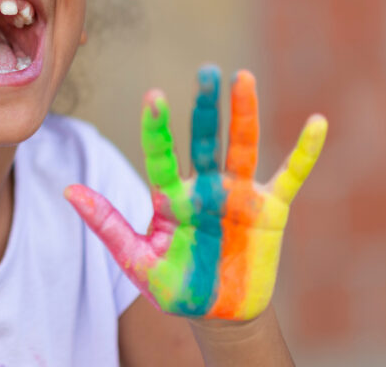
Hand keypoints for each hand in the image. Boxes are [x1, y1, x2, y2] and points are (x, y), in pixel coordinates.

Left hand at [65, 66, 326, 319]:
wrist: (218, 314)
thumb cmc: (176, 286)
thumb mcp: (137, 259)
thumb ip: (107, 223)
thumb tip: (68, 189)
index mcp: (170, 197)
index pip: (160, 155)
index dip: (157, 128)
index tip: (153, 96)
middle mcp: (205, 188)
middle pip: (204, 140)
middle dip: (205, 107)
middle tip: (206, 71)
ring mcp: (239, 196)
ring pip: (242, 147)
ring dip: (244, 115)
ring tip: (243, 78)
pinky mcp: (270, 211)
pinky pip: (291, 176)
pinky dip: (305, 152)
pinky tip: (317, 123)